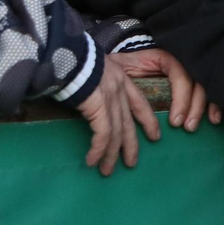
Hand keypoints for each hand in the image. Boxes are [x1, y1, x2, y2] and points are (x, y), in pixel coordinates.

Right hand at [74, 57, 161, 175]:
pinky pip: (103, 135)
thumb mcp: (94, 69)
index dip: (148, 121)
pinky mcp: (100, 108)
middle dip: (131, 146)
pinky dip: (98, 150)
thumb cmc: (75, 60)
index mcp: (122, 79)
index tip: (155, 136)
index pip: (140, 103)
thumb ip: (97, 84)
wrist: (68, 54)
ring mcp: (112, 100)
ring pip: (116, 134)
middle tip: (131, 163)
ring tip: (107, 170)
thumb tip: (90, 98)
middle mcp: (120, 90)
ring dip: (110, 155)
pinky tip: (92, 161)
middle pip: (129, 124)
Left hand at [110, 47, 221, 130]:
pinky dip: (212, 105)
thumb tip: (127, 96)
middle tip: (188, 127)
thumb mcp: (121, 68)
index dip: (182, 97)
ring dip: (206, 107)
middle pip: (197, 81)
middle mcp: (181, 62)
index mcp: (166, 57)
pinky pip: (207, 91)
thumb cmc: (123, 66)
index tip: (175, 121)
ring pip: (206, 86)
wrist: (121, 64)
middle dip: (195, 106)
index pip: (181, 74)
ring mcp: (189, 71)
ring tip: (202, 124)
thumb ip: (124, 79)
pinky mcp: (191, 82)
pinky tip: (214, 119)